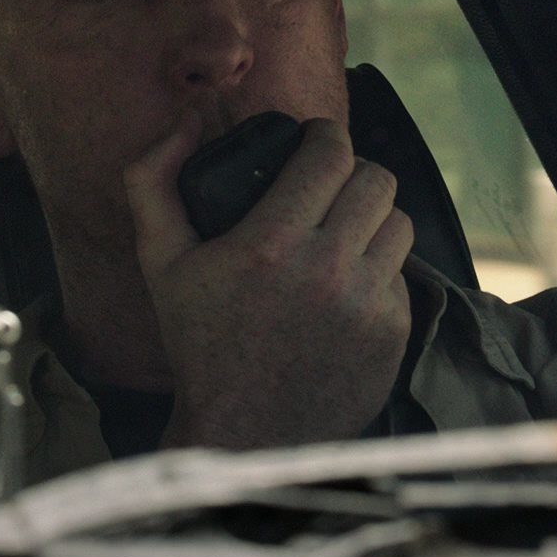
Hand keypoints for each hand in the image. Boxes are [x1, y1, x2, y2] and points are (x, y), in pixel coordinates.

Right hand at [124, 113, 414, 449]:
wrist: (244, 435)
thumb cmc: (199, 343)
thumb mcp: (160, 262)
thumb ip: (155, 181)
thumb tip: (187, 121)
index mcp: (270, 244)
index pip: (331, 153)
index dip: (325, 137)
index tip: (314, 144)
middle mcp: (326, 270)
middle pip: (376, 180)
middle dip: (352, 174)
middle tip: (330, 188)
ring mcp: (366, 305)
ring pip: (398, 223)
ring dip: (373, 219)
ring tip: (345, 232)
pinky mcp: (393, 334)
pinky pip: (402, 275)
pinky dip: (378, 272)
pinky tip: (348, 286)